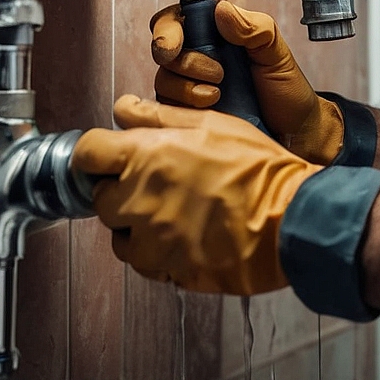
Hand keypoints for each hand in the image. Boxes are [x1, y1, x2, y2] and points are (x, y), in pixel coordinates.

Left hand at [72, 95, 321, 293]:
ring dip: (136, 227)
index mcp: (146, 156)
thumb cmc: (258, 168)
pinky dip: (157, 254)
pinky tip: (186, 238)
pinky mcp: (168, 270)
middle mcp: (139, 199)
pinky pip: (146, 263)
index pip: (87, 153)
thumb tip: (124, 108)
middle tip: (156, 185)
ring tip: (174, 215)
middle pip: (101, 198)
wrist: (292, 219)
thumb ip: (161, 117)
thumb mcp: (213, 124)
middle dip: (121, 190)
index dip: (97, 153)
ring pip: (120, 236)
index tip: (110, 158)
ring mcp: (151, 240)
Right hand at [150, 0, 344, 164]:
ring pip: (163, 80)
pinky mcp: (188, 114)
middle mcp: (199, 57)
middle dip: (183, 61)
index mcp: (217, 33)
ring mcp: (191, 86)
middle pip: (163, 50)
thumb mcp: (276, 52)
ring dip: (187, 87)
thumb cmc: (287, 91)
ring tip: (219, 94)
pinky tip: (212, 108)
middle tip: (215, 73)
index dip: (168, 29)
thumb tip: (222, 9)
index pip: (176, 20)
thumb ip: (253, 27)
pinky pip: (168, 108)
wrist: (294, 133)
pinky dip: (185, 107)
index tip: (175, 44)